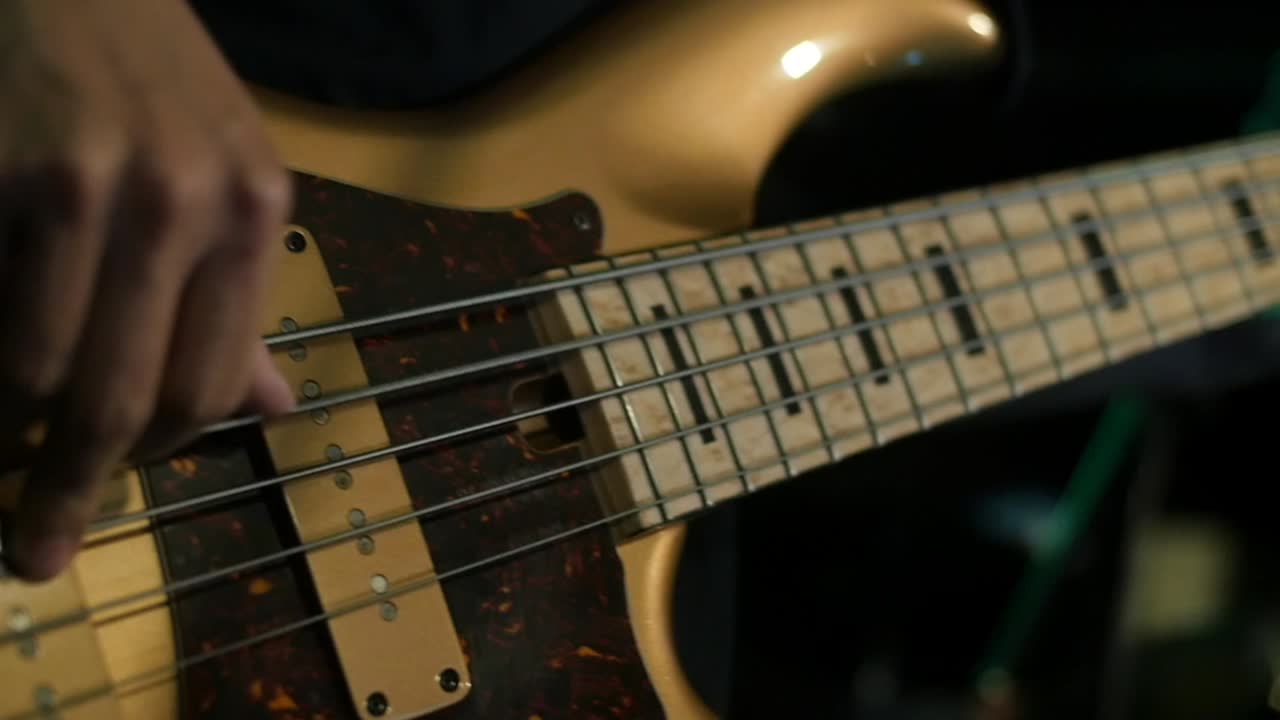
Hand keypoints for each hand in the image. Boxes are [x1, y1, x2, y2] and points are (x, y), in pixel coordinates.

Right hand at [0, 0, 295, 579]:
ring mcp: (85, 185)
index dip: (157, 455)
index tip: (117, 488)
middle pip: (122, 398)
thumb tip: (272, 410)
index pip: (207, 382)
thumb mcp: (229, 176)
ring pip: (36, 371)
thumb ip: (241, 298)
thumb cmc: (153, 79)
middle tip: (35, 550)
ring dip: (4, 437)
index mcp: (252, 211)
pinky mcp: (4, 173)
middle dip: (70, 491)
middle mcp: (181, 201)